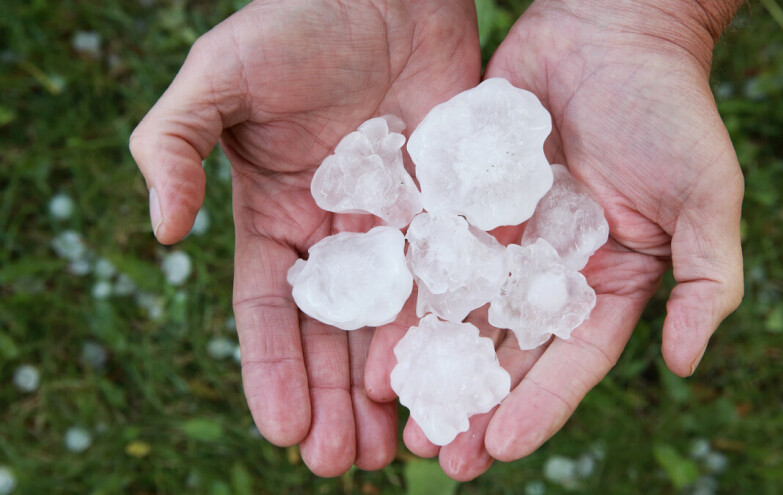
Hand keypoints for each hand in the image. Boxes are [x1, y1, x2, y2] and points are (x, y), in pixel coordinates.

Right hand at [129, 0, 480, 475]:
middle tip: (345, 466)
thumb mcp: (217, 79)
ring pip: (395, 319)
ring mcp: (398, 223)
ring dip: (394, 384)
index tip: (284, 430)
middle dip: (336, 400)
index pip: (269, 311)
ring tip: (396, 448)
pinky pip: (453, 274)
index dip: (272, 371)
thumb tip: (160, 235)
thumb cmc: (293, 23)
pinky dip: (450, 325)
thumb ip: (172, 147)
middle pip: (335, 333)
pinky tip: (452, 373)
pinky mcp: (453, 203)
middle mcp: (337, 233)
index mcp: (276, 217)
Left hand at [365, 0, 743, 479]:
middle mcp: (549, 267)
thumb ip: (705, 281)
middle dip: (475, 400)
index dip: (539, 405)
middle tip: (434, 454)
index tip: (500, 448)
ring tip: (393, 407)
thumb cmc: (670, 110)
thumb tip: (685, 365)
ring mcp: (503, 233)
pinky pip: (432, 247)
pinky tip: (377, 326)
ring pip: (460, 309)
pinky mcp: (463, 196)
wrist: (611, 29)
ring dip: (431, 360)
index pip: (571, 358)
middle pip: (508, 348)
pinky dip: (408, 289)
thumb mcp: (706, 198)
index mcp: (607, 279)